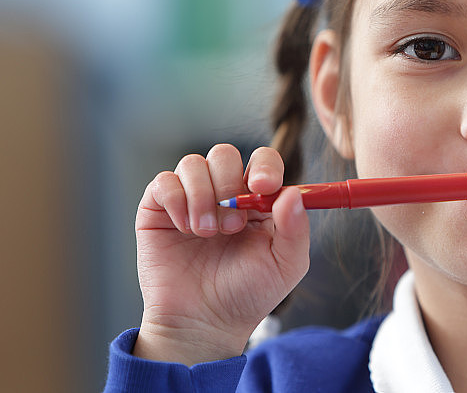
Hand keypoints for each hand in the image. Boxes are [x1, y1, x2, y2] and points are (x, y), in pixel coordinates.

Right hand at [132, 144, 309, 364]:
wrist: (203, 323)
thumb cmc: (247, 294)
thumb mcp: (286, 265)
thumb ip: (295, 229)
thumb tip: (294, 193)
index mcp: (258, 200)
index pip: (263, 161)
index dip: (265, 166)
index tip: (264, 186)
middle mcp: (224, 193)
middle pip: (225, 154)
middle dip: (229, 184)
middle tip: (233, 225)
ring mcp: (191, 198)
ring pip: (193, 163)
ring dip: (203, 196)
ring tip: (208, 234)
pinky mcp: (159, 209)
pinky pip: (164, 182)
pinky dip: (177, 201)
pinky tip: (186, 229)